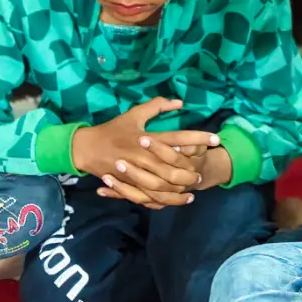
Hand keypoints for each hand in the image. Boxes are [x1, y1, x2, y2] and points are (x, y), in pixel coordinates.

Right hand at [73, 98, 218, 207]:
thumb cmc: (111, 130)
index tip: (215, 139)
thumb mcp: (133, 115)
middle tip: (204, 169)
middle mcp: (143, 157)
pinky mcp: (128, 185)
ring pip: (163, 185)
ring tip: (194, 187)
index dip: (199, 138)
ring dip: (180, 188)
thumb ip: (156, 107)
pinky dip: (163, 199)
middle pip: (173, 167)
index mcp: (146, 138)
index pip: (178, 137)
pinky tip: (175, 199)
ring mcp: (135, 173)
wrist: (86, 148)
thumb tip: (179, 102)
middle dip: (192, 170)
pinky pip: (149, 196)